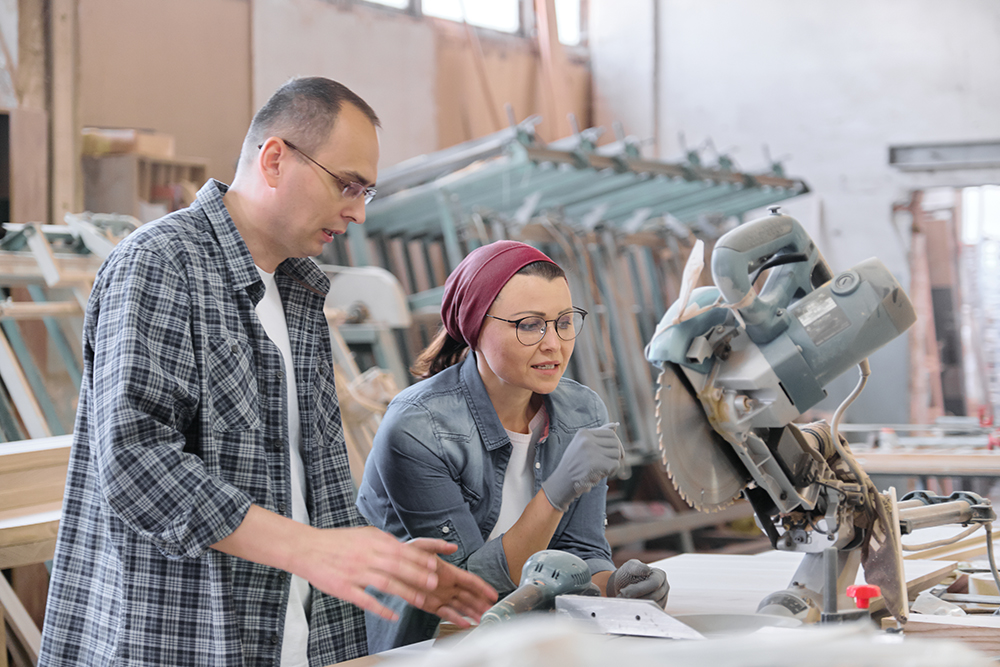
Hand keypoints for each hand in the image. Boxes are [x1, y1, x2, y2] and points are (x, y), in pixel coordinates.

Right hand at [291, 526, 467, 621]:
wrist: (307, 548)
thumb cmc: (337, 542)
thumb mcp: (363, 535)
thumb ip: (384, 542)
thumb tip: (405, 547)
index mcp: (372, 541)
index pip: (402, 549)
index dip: (420, 558)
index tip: (434, 564)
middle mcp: (366, 556)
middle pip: (398, 566)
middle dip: (419, 575)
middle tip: (434, 584)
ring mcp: (355, 573)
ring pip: (386, 584)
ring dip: (405, 593)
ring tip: (420, 601)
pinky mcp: (345, 588)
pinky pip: (366, 600)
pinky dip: (381, 609)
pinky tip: (393, 615)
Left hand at [407, 538, 498, 626]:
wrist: (391, 567)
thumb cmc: (406, 554)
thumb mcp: (421, 545)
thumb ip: (436, 545)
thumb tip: (452, 547)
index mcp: (449, 571)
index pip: (470, 581)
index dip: (483, 588)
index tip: (493, 594)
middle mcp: (447, 585)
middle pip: (469, 596)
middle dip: (481, 603)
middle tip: (491, 611)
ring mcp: (440, 596)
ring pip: (460, 606)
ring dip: (471, 613)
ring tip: (482, 620)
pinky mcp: (430, 605)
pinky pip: (445, 613)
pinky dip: (455, 619)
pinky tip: (464, 624)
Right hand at [541, 422, 622, 511]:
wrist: (562, 482)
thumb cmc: (574, 464)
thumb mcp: (583, 445)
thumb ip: (598, 435)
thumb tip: (616, 425)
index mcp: (583, 433)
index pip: (610, 433)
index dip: (614, 444)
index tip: (611, 453)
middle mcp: (586, 440)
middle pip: (615, 442)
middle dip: (616, 454)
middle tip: (608, 463)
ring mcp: (590, 451)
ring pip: (616, 453)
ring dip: (613, 463)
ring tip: (602, 468)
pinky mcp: (595, 463)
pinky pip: (615, 464)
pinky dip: (612, 471)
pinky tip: (602, 474)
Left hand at [605, 559, 668, 608]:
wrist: (624, 585)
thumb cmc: (627, 574)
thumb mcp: (630, 567)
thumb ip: (637, 567)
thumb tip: (647, 570)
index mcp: (660, 575)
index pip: (654, 584)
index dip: (639, 589)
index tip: (624, 591)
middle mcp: (664, 587)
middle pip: (653, 597)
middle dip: (636, 598)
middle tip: (621, 597)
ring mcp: (663, 599)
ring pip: (652, 606)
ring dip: (636, 605)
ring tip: (624, 600)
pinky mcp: (658, 608)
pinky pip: (650, 613)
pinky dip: (639, 610)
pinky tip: (630, 605)